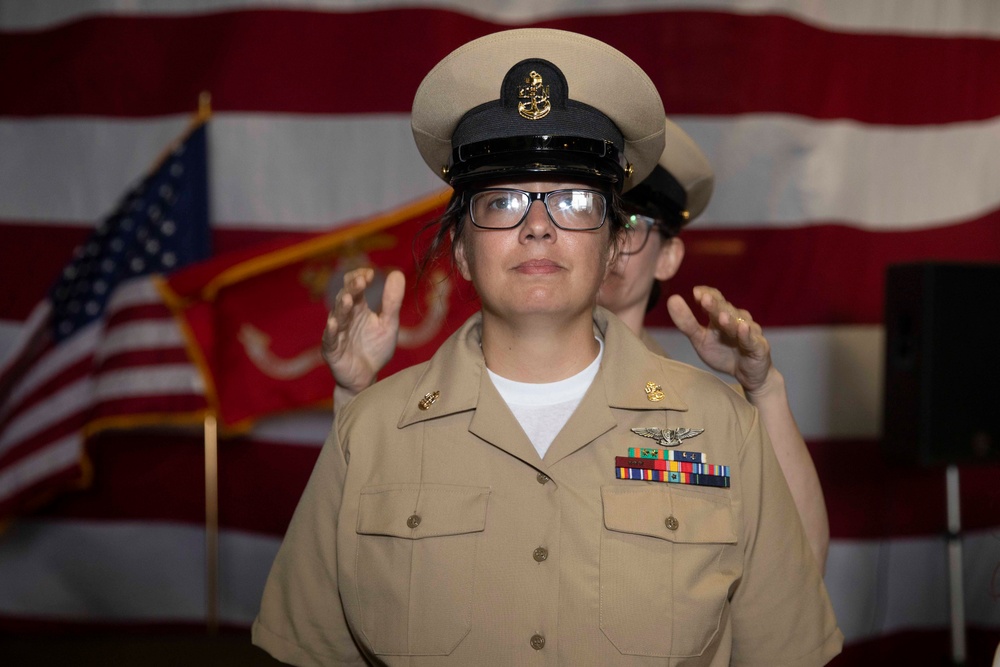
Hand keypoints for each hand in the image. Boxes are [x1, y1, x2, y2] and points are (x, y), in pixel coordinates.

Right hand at [322, 267, 403, 393]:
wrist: (367, 378)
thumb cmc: (375, 348)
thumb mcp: (388, 324)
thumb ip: (392, 301)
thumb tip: (397, 273)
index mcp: (358, 308)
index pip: (354, 285)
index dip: (359, 277)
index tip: (371, 273)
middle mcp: (345, 317)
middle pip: (345, 297)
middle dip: (352, 289)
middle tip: (362, 280)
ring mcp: (336, 333)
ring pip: (337, 316)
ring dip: (342, 307)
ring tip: (349, 299)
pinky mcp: (331, 350)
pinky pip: (329, 339)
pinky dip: (331, 332)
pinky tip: (334, 324)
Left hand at [666, 286, 773, 394]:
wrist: (747, 374)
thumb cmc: (723, 353)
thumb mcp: (700, 340)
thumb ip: (687, 323)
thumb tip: (672, 299)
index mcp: (721, 315)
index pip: (715, 299)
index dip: (707, 294)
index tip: (696, 292)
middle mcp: (736, 319)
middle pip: (725, 309)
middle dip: (715, 305)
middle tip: (704, 299)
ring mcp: (749, 331)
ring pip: (738, 324)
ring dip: (730, 320)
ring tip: (721, 317)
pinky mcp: (759, 347)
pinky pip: (752, 340)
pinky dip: (747, 334)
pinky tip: (743, 328)